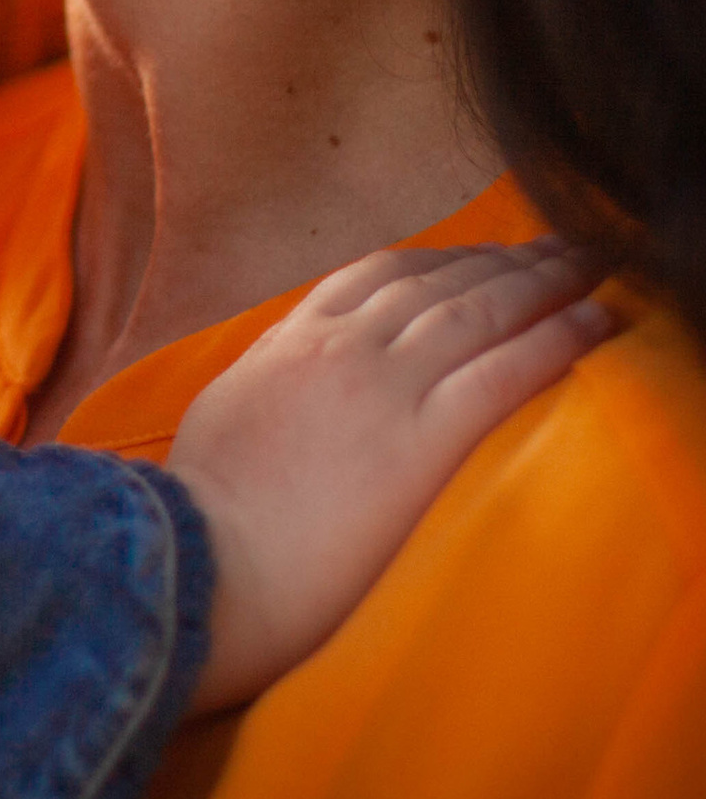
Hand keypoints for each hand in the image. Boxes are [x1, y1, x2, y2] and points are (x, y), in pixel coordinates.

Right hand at [170, 237, 612, 714]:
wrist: (206, 551)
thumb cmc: (205, 501)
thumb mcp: (225, 407)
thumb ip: (269, 371)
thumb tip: (290, 357)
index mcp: (295, 338)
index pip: (379, 275)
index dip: (439, 258)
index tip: (480, 254)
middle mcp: (345, 344)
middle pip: (440, 281)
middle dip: (504, 260)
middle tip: (558, 247)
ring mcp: (385, 386)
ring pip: (478, 311)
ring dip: (542, 284)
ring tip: (588, 267)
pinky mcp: (423, 439)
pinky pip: (502, 374)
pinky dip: (553, 342)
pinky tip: (593, 325)